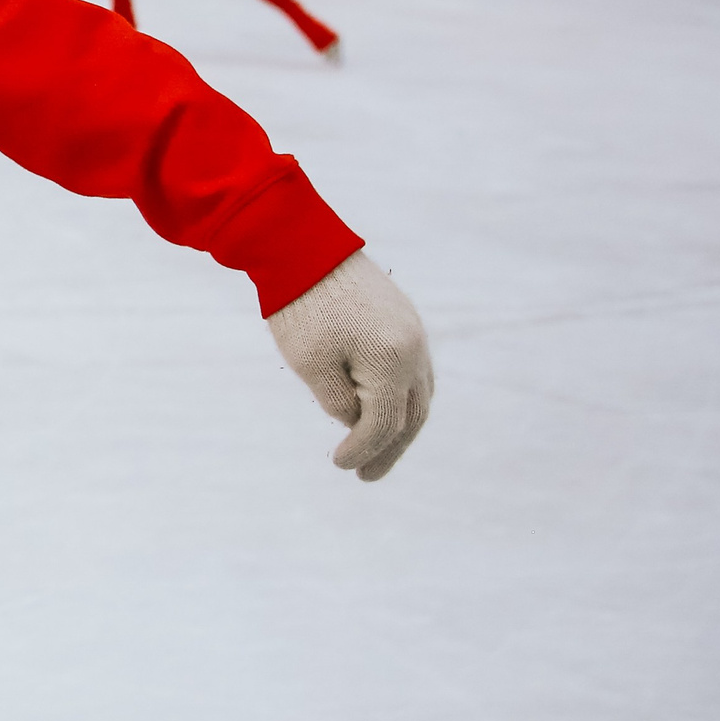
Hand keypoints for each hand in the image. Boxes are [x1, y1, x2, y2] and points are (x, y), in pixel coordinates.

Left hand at [268, 252, 433, 480]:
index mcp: (392, 362)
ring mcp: (414, 332)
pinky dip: (402, 397)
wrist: (304, 244)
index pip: (383, 423)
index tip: (341, 465)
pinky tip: (385, 410)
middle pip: (411, 414)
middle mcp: (414, 349)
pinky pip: (414, 371)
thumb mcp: (311, 363)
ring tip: (378, 451)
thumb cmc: (301, 305)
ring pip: (418, 394)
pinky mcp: (405, 319)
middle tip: (367, 476)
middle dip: (389, 448)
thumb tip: (356, 420)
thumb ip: (338, 401)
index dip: (362, 449)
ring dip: (400, 426)